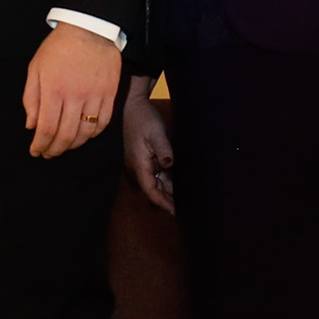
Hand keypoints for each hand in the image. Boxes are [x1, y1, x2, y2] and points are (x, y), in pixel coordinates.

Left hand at [21, 24, 123, 158]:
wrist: (89, 28)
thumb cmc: (59, 48)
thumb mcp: (36, 68)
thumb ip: (31, 98)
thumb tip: (31, 125)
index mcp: (53, 89)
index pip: (46, 128)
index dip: (40, 145)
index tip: (36, 151)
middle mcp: (75, 96)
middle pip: (66, 135)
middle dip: (55, 150)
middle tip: (49, 153)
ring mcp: (94, 95)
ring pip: (86, 133)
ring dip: (73, 145)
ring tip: (64, 146)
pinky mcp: (110, 94)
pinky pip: (103, 122)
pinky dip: (93, 134)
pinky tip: (84, 135)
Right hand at [118, 87, 175, 212]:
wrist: (131, 105)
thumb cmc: (143, 118)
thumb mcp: (156, 132)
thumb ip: (164, 149)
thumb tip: (169, 165)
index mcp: (140, 165)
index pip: (151, 191)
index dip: (163, 203)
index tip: (176, 213)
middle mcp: (139, 168)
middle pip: (155, 190)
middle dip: (168, 200)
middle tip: (187, 210)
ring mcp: (142, 163)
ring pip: (157, 182)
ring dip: (169, 191)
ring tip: (187, 199)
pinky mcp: (146, 157)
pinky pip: (157, 173)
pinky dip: (168, 180)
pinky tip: (180, 183)